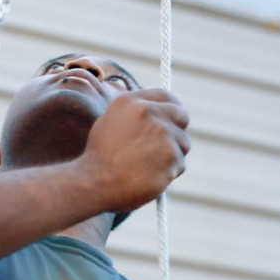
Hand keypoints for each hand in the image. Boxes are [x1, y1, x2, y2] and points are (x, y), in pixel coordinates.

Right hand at [76, 88, 190, 212]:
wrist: (96, 183)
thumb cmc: (100, 158)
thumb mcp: (110, 123)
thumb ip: (134, 112)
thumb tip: (157, 110)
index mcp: (131, 101)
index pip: (166, 96)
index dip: (173, 109)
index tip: (174, 120)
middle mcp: (148, 111)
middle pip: (182, 115)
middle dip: (177, 131)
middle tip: (166, 148)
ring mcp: (162, 132)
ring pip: (183, 143)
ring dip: (173, 156)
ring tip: (148, 166)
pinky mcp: (171, 155)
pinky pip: (180, 164)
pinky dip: (169, 173)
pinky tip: (149, 177)